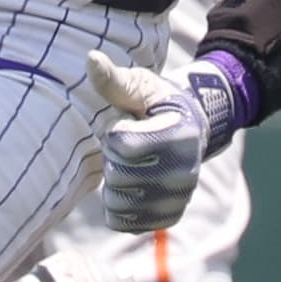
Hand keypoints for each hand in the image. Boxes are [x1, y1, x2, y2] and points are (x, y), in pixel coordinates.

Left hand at [82, 50, 236, 233]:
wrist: (189, 129)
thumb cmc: (156, 103)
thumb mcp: (139, 86)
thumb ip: (114, 80)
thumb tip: (91, 58)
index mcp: (179, 136)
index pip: (122, 146)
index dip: (116, 132)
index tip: (130, 123)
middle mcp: (184, 172)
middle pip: (118, 176)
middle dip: (114, 159)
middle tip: (131, 145)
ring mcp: (177, 199)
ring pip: (117, 203)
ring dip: (114, 184)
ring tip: (131, 165)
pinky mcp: (167, 217)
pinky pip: (124, 223)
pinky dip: (117, 207)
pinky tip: (129, 187)